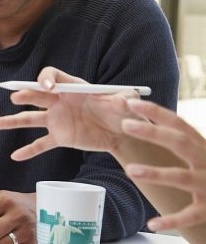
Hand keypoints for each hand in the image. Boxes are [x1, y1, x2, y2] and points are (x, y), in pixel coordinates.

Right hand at [0, 67, 141, 159]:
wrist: (122, 132)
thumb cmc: (123, 110)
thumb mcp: (125, 101)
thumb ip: (123, 99)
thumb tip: (121, 101)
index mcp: (72, 87)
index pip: (52, 77)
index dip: (46, 80)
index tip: (46, 88)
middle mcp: (59, 101)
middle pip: (37, 96)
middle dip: (26, 95)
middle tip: (15, 97)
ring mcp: (57, 119)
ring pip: (31, 119)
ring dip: (14, 121)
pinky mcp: (60, 137)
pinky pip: (41, 144)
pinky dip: (29, 150)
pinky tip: (15, 156)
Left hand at [119, 99, 205, 231]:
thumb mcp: (201, 152)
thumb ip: (180, 141)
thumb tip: (147, 119)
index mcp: (202, 146)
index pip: (179, 124)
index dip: (156, 112)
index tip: (131, 102)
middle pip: (180, 143)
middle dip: (153, 133)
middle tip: (125, 125)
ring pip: (182, 177)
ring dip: (156, 173)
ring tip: (130, 170)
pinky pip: (190, 214)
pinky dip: (172, 220)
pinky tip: (152, 223)